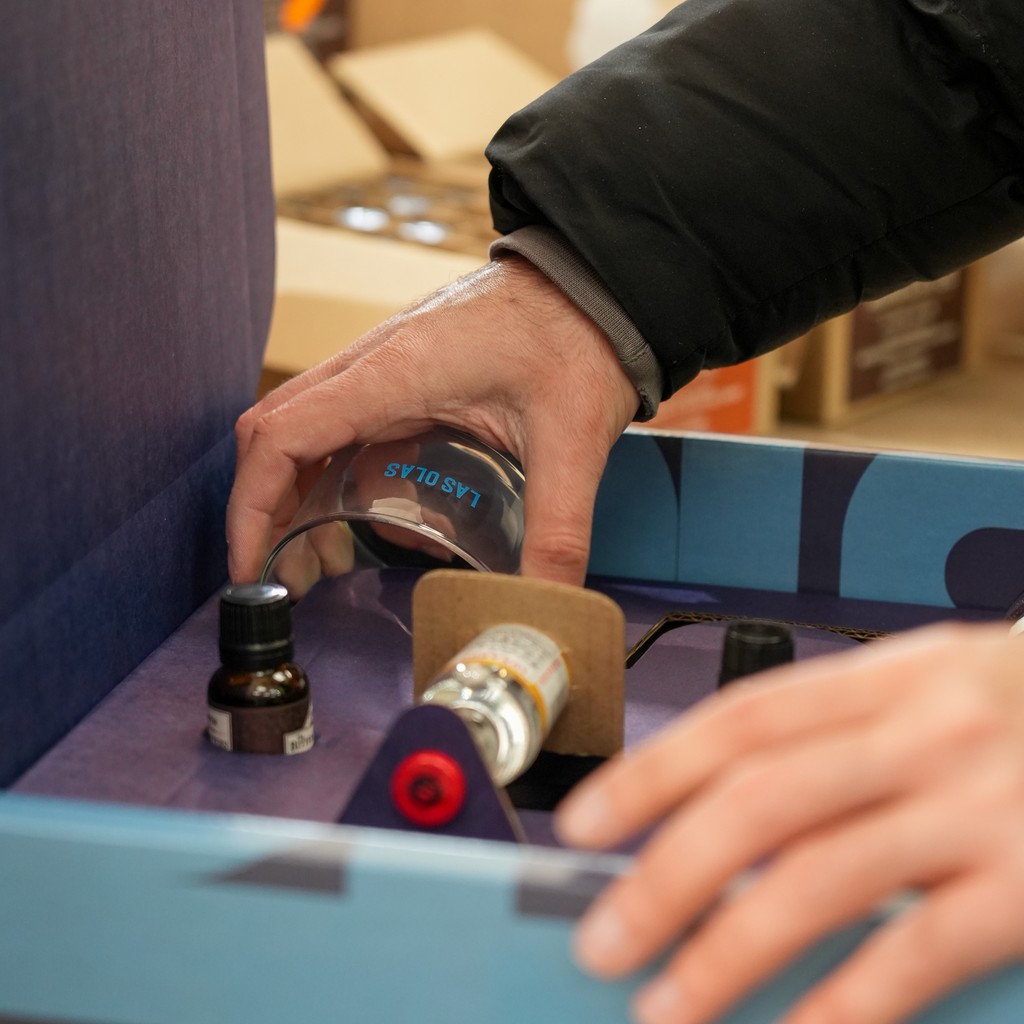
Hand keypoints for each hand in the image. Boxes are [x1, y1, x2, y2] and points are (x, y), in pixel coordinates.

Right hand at [227, 254, 638, 588]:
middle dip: (268, 513)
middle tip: (291, 579)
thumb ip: (557, 533)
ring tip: (325, 562)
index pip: (280, 438)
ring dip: (302, 497)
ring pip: (308, 432)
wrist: (596, 281)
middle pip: (276, 437)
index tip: (251, 571)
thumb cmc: (578, 338)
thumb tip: (545, 611)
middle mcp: (373, 366)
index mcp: (395, 374)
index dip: (250, 510)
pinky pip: (349, 428)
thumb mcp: (572, 442)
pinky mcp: (406, 376)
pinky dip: (344, 477)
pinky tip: (382, 519)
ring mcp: (386, 367)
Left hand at [555, 622, 1023, 1023]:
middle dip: (667, 874)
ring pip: (820, 881)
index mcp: (890, 677)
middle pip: (760, 801)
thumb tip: (722, 795)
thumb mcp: (939, 682)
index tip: (586, 823)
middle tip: (603, 935)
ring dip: (726, 950)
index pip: (741, 720)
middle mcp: (926, 732)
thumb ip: (842, 727)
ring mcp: (981, 807)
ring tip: (662, 1003)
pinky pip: (916, 950)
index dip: (652, 772)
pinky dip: (845, 1002)